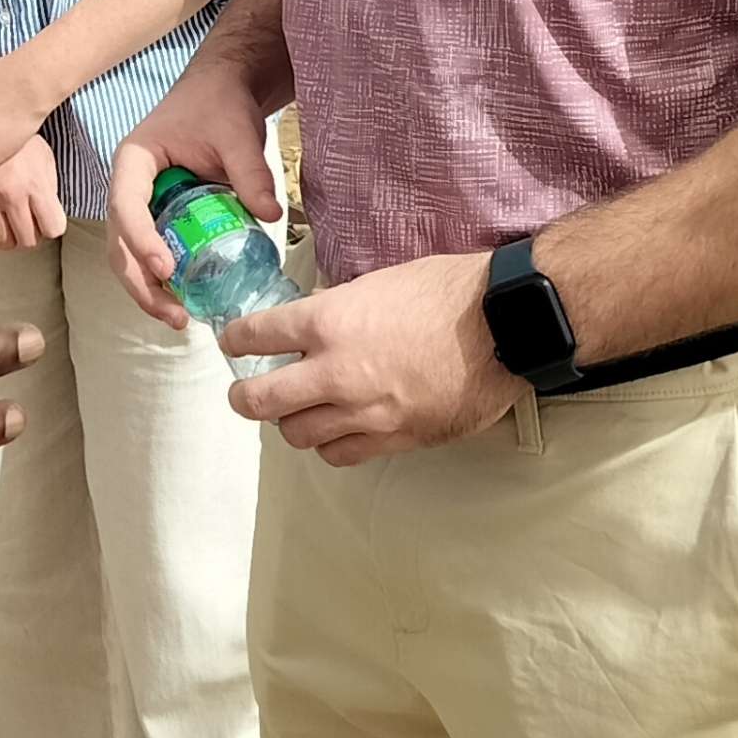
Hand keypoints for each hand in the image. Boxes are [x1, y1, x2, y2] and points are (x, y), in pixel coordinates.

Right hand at [0, 136, 66, 249]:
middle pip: (27, 241)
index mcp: (35, 183)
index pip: (53, 228)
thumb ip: (47, 188)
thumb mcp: (43, 155)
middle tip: (23, 217)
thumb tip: (49, 215)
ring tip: (2, 211)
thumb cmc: (15, 134)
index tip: (47, 218)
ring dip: (4, 231)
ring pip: (0, 240)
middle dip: (28, 231)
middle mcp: (10, 195)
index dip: (51, 223)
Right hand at [106, 54, 281, 328]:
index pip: (126, 205)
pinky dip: (166, 280)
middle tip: (174, 315)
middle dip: (140, 282)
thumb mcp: (236, 134)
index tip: (166, 268)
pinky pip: (155, 252)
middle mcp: (129, 186)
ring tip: (181, 319)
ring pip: (131, 255)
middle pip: (119, 242)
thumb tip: (271, 214)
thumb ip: (250, 172)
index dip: (140, 240)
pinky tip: (188, 302)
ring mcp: (142, 204)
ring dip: (149, 290)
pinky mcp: (162, 216)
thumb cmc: (222, 103)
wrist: (225, 87)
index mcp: (134, 160)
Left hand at [224, 249, 510, 467]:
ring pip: (299, 435)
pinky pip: (342, 455)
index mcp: (328, 322)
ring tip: (296, 413)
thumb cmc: (448, 290)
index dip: (237, 340)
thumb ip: (342, 308)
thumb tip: (319, 320)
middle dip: (244, 398)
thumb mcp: (381, 282)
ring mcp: (365, 412)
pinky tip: (336, 433)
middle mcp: (336, 373)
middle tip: (244, 394)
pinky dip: (330, 445)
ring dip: (290, 424)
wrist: (503, 325)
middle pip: (262, 400)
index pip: (258, 336)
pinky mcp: (395, 438)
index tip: (234, 342)